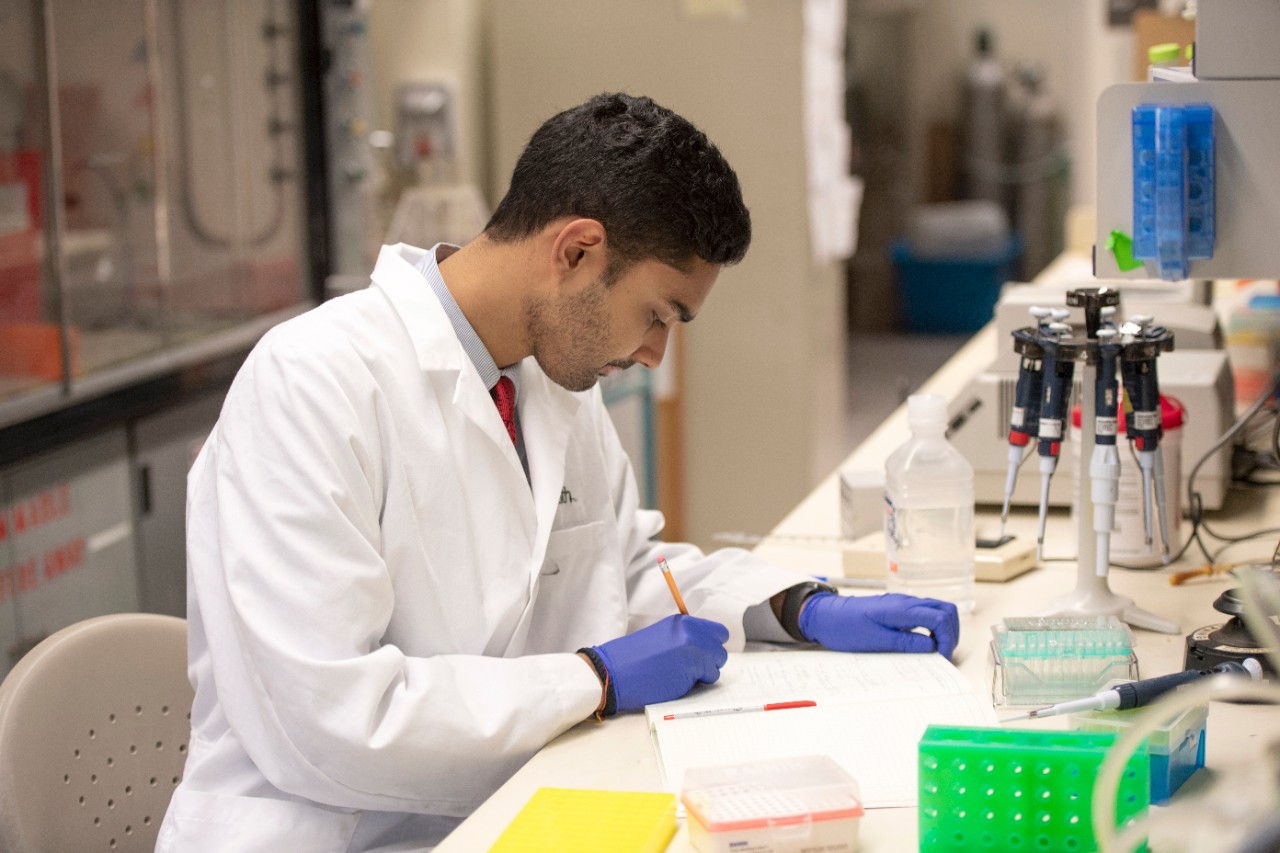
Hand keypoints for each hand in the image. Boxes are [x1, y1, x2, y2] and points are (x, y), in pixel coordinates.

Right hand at [590, 615, 729, 712]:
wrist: (614, 671)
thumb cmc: (633, 658)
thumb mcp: (663, 636)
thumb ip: (686, 637)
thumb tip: (709, 648)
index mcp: (683, 622)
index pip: (718, 632)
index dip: (711, 645)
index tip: (701, 654)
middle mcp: (692, 631)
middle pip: (720, 650)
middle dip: (709, 661)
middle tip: (688, 668)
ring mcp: (694, 649)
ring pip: (717, 665)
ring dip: (704, 673)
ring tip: (679, 674)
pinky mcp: (692, 669)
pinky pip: (709, 678)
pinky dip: (697, 683)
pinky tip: (677, 681)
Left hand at [798, 593, 959, 659]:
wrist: (826, 616)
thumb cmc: (845, 628)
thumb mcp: (875, 641)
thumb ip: (906, 643)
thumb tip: (932, 647)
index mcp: (901, 609)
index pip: (940, 618)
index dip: (947, 639)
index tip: (940, 657)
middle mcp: (906, 602)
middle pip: (946, 609)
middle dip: (951, 633)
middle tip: (942, 654)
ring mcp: (903, 603)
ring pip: (938, 609)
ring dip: (944, 629)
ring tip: (936, 650)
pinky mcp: (899, 608)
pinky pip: (925, 613)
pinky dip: (933, 626)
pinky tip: (925, 642)